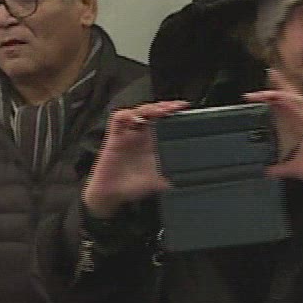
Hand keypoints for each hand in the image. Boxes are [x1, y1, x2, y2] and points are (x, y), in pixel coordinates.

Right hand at [82, 101, 188, 215]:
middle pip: (151, 112)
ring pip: (137, 111)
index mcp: (151, 142)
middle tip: (175, 107)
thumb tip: (190, 179)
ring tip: (160, 111)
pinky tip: (136, 117)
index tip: (185, 108)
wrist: (113, 196)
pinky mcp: (114, 138)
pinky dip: (126, 115)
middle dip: (163, 106)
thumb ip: (173, 177)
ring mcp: (127, 135)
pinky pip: (117, 120)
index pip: (162, 120)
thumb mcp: (159, 181)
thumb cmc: (133, 187)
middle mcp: (140, 135)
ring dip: (148, 108)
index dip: (172, 112)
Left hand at [245, 71, 302, 189]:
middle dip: (282, 85)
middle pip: (294, 98)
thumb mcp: (294, 169)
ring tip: (273, 79)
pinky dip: (292, 103)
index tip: (262, 89)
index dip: (276, 96)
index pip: (287, 108)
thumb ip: (280, 168)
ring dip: (285, 90)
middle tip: (269, 71)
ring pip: (299, 100)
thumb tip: (268, 170)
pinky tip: (282, 97)